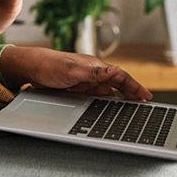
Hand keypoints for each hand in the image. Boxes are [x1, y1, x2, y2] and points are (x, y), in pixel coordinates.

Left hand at [0, 46, 152, 101]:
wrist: (30, 68)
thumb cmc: (49, 65)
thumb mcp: (72, 70)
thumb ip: (93, 73)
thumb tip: (115, 72)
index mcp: (95, 67)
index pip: (120, 77)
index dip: (134, 87)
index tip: (146, 96)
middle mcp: (93, 74)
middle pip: (118, 85)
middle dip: (132, 94)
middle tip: (145, 105)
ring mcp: (86, 82)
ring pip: (108, 92)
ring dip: (120, 100)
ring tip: (133, 110)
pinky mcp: (79, 90)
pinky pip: (97, 98)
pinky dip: (107, 104)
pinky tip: (110, 111)